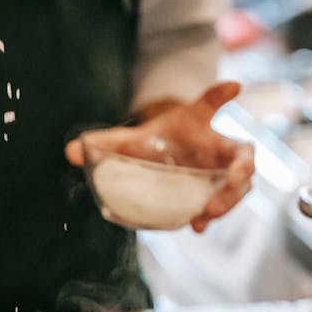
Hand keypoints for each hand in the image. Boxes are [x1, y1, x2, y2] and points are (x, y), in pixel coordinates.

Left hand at [65, 81, 254, 233]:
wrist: (164, 161)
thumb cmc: (155, 143)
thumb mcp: (130, 141)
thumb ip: (106, 144)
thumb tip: (69, 151)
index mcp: (198, 125)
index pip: (210, 103)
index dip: (221, 94)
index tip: (234, 85)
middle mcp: (218, 148)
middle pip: (242, 155)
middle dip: (239, 170)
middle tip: (230, 182)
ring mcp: (221, 174)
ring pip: (240, 186)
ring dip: (229, 200)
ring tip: (207, 215)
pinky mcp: (216, 195)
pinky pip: (223, 206)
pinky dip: (212, 216)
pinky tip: (196, 226)